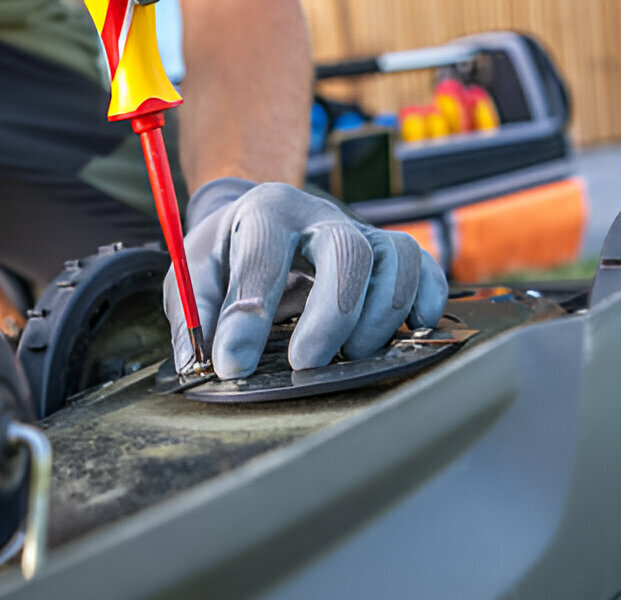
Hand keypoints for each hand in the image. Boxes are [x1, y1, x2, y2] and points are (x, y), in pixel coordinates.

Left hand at [164, 178, 447, 378]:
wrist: (260, 217)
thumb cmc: (226, 251)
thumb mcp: (193, 272)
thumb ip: (194, 316)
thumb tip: (201, 366)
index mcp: (264, 212)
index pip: (263, 259)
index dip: (248, 317)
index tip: (233, 367)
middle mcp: (320, 215)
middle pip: (348, 252)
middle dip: (330, 318)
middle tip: (305, 365)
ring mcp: (362, 232)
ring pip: (397, 261)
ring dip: (379, 318)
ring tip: (350, 354)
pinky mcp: (389, 253)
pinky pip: (426, 270)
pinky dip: (425, 304)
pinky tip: (408, 333)